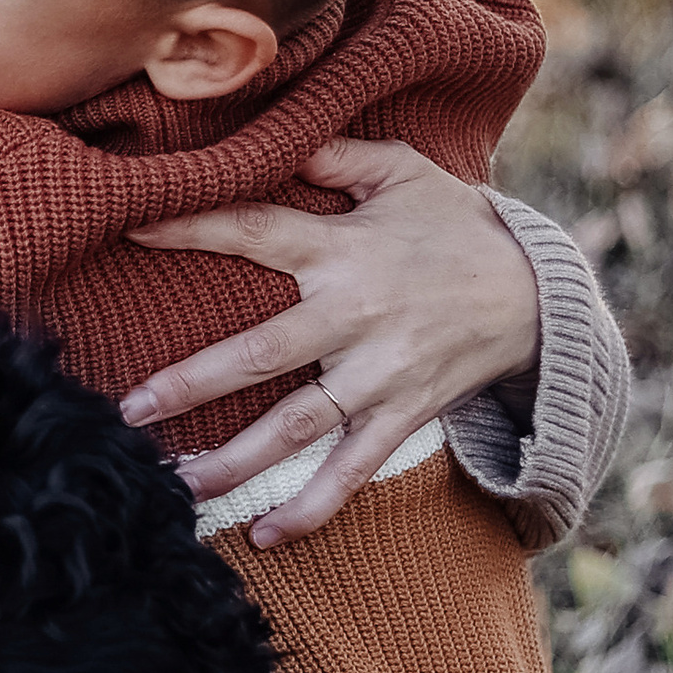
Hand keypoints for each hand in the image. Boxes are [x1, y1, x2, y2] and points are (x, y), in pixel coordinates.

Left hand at [118, 138, 541, 547]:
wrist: (541, 296)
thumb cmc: (458, 228)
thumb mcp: (408, 174)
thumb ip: (340, 156)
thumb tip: (281, 136)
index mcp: (345, 250)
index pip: (256, 231)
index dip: (193, 227)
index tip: (131, 228)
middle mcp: (356, 316)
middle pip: (263, 353)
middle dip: (193, 383)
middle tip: (130, 409)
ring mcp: (380, 374)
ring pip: (299, 425)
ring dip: (236, 460)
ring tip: (176, 486)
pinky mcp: (404, 416)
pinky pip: (353, 470)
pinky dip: (312, 507)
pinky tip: (264, 535)